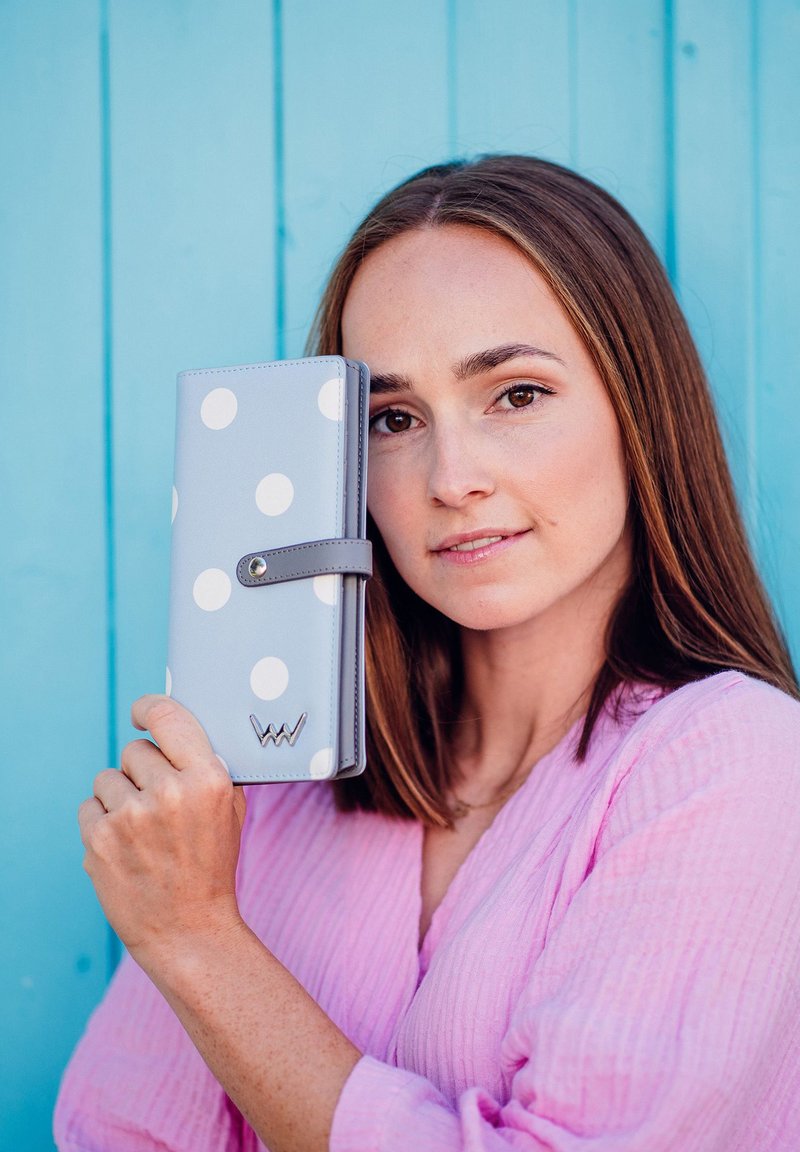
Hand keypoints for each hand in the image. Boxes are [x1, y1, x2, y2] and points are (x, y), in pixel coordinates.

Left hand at [79, 695, 246, 973]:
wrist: (189, 931)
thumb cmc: (211, 866)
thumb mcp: (229, 809)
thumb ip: (208, 766)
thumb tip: (180, 729)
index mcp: (207, 779)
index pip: (168, 717)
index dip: (149, 708)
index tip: (141, 712)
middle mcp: (169, 792)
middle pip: (135, 750)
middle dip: (142, 772)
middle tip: (156, 804)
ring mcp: (130, 817)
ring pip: (107, 777)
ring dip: (119, 797)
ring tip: (141, 831)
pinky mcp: (99, 840)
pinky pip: (89, 806)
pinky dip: (101, 822)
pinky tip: (124, 847)